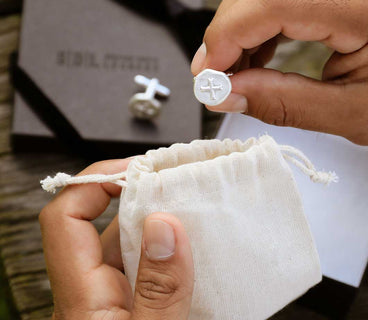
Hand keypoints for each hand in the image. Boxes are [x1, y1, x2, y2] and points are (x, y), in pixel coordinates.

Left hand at [39, 159, 193, 319]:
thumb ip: (158, 291)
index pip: (65, 218)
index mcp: (82, 302)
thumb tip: (163, 226)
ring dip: (158, 227)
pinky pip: (139, 268)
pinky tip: (190, 252)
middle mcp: (87, 297)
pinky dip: (164, 253)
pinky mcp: (124, 309)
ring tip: (194, 215)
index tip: (134, 169)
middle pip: (104, 227)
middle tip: (177, 187)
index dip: (95, 181)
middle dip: (142, 201)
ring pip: (125, 248)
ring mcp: (105, 304)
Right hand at [191, 0, 367, 145]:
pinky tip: (255, 52)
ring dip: (239, 24)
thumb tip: (227, 93)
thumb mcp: (351, 115)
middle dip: (226, 28)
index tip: (209, 73)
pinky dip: (258, 20)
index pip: (275, 1)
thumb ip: (283, 103)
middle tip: (214, 72)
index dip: (228, 35)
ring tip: (233, 68)